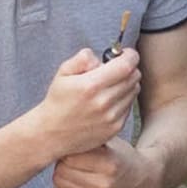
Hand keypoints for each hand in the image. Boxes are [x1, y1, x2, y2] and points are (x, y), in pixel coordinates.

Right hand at [30, 44, 140, 161]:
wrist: (52, 133)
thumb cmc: (58, 100)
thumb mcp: (63, 73)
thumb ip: (82, 58)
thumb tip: (101, 58)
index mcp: (90, 85)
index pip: (126, 66)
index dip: (131, 56)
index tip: (127, 53)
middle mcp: (103, 102)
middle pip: (134, 77)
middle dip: (129, 67)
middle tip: (117, 68)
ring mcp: (111, 117)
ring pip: (134, 91)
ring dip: (127, 83)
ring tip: (111, 84)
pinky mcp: (115, 128)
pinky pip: (129, 106)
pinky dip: (124, 99)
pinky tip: (109, 100)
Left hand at [52, 140, 150, 187]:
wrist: (141, 181)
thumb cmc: (123, 158)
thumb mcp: (111, 141)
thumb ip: (90, 138)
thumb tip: (62, 136)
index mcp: (109, 163)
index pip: (69, 156)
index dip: (67, 149)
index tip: (72, 147)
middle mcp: (104, 183)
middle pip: (62, 170)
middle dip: (62, 162)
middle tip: (70, 158)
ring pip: (60, 183)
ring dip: (62, 174)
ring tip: (72, 168)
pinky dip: (65, 186)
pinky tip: (74, 180)